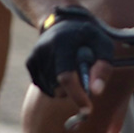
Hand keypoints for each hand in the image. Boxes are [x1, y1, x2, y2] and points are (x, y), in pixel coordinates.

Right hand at [26, 6, 118, 124]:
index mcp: (62, 42)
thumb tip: (96, 92)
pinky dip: (56, 85)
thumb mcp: (103, 45)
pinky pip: (45, 86)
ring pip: (52, 89)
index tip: (88, 110)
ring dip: (66, 88)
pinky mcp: (30, 63)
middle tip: (84, 79)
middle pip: (59, 87)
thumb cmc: (89, 36)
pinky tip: (62, 68)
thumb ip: (103, 67)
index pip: (66, 76)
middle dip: (74, 91)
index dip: (76, 95)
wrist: (64, 22)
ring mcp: (35, 56)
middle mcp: (44, 49)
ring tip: (73, 67)